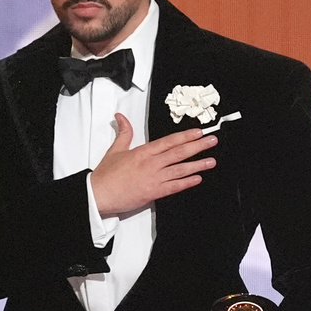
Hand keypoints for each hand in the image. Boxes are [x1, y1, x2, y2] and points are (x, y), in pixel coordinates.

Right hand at [91, 113, 215, 213]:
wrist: (99, 194)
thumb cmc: (106, 174)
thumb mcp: (115, 149)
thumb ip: (124, 132)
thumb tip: (121, 117)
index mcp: (143, 152)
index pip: (169, 141)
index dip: (186, 136)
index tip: (198, 132)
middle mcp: (151, 164)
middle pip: (179, 153)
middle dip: (198, 146)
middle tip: (211, 141)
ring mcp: (154, 178)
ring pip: (180, 170)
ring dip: (197, 165)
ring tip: (211, 161)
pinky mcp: (153, 193)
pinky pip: (174, 187)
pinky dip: (186, 183)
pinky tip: (197, 179)